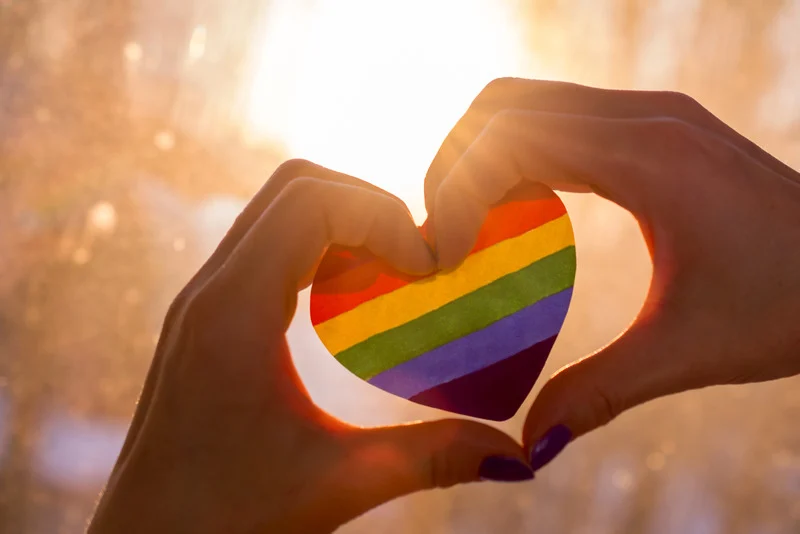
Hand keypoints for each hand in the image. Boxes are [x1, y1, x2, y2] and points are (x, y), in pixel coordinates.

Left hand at [88, 160, 530, 533]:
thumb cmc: (223, 523)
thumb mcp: (337, 484)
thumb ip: (432, 459)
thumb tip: (521, 457)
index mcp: (233, 311)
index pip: (311, 201)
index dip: (384, 214)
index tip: (430, 268)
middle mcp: (209, 290)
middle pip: (296, 187)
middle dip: (370, 207)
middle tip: (419, 263)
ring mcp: (203, 301)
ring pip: (278, 212)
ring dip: (345, 226)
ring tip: (394, 279)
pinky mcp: (207, 319)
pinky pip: (268, 249)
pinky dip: (321, 253)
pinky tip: (355, 306)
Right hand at [425, 78, 799, 471]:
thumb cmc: (792, 304)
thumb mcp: (687, 352)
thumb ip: (599, 393)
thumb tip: (529, 446)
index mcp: (646, 157)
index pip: (507, 138)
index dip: (454, 190)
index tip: (443, 256)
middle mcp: (643, 117)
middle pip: (500, 105)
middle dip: (452, 165)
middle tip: (442, 236)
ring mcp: (650, 113)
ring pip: (524, 102)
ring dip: (480, 155)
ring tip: (468, 223)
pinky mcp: (654, 126)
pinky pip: (557, 118)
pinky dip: (516, 153)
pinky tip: (519, 211)